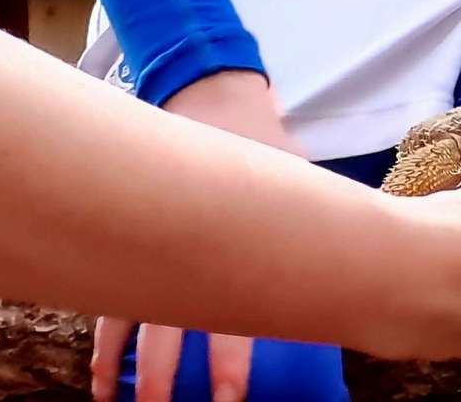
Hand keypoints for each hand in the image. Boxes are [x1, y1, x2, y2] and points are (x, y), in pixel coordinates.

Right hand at [96, 71, 309, 401]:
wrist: (207, 90)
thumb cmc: (258, 138)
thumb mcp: (294, 177)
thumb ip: (311, 224)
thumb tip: (357, 263)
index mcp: (229, 239)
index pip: (228, 316)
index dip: (228, 365)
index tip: (228, 400)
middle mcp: (183, 250)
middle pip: (172, 330)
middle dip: (171, 378)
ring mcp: (148, 244)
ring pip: (134, 322)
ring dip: (130, 369)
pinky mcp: (125, 238)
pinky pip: (110, 298)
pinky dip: (105, 340)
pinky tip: (103, 376)